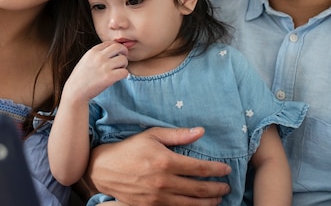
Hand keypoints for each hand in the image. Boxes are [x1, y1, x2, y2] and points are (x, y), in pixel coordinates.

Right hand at [63, 41, 128, 102]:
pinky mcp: (109, 77)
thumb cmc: (81, 77)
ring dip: (124, 65)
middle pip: (119, 47)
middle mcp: (99, 57)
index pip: (110, 43)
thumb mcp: (86, 60)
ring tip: (118, 70)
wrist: (75, 91)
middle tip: (122, 60)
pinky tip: (118, 77)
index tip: (117, 54)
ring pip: (123, 59)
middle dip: (124, 52)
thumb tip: (112, 50)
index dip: (116, 48)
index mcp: (93, 51)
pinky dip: (124, 75)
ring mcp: (104, 67)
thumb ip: (97, 54)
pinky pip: (125, 72)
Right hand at [85, 127, 230, 205]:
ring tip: (217, 199)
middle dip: (217, 189)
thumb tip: (200, 132)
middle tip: (227, 187)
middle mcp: (164, 182)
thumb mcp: (152, 135)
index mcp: (166, 161)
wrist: (104, 169)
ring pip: (191, 204)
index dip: (217, 169)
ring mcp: (157, 197)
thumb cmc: (129, 149)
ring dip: (208, 203)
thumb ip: (178, 135)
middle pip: (199, 189)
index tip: (226, 169)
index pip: (200, 168)